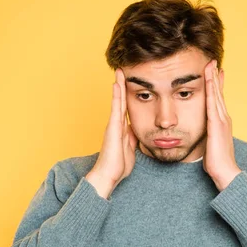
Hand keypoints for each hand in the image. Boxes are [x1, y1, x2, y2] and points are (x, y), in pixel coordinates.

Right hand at [85, 68, 138, 198]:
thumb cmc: (118, 165)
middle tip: (123, 70)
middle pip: (121, 100)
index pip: (126, 108)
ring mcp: (113, 125)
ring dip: (119, 85)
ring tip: (120, 71)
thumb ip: (133, 138)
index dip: (128, 95)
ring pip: (118, 101)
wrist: (109, 175)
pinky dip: (117, 95)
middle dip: (122, 85)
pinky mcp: (112, 127)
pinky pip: (115, 108)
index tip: (130, 83)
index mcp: (122, 129)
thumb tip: (137, 130)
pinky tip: (117, 84)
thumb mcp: (131, 149)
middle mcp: (116, 124)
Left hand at [203, 59, 241, 191]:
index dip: (216, 86)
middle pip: (218, 93)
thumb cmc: (217, 162)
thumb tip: (205, 134)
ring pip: (216, 94)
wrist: (225, 172)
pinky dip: (211, 89)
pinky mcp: (217, 124)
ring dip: (213, 78)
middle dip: (216, 77)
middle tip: (213, 62)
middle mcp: (223, 118)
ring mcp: (221, 120)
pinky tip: (208, 79)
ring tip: (210, 64)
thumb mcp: (210, 145)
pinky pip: (212, 102)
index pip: (218, 100)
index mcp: (221, 123)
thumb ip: (208, 136)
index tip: (214, 73)